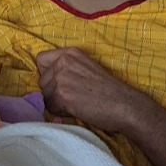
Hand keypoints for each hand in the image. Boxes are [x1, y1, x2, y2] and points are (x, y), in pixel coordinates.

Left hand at [36, 47, 153, 133]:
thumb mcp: (85, 68)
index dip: (46, 73)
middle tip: (72, 97)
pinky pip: (50, 107)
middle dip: (51, 92)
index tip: (58, 83)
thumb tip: (45, 82)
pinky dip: (61, 112)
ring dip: (56, 103)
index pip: (40, 59)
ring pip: (45, 95)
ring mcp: (61, 77)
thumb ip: (66, 68)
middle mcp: (63, 61)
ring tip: (75, 104)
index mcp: (70, 53)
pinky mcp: (62, 95)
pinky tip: (76, 110)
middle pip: (41, 80)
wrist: (124, 105)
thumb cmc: (107, 90)